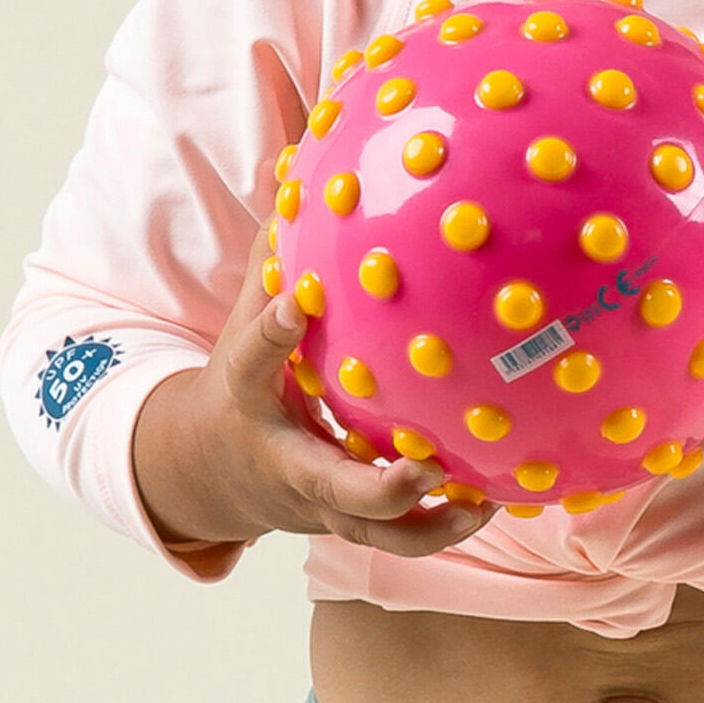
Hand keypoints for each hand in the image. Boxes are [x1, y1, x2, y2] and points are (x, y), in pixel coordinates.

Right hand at [136, 227, 498, 558]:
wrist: (206, 470)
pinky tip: (497, 496)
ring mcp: (319, 504)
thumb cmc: (242, 377)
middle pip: (328, 486)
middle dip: (375, 488)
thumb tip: (300, 164)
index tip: (296, 304)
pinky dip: (444, 526)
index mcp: (249, 399)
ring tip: (483, 503)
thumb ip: (274, 259)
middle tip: (424, 469)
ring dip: (428, 526)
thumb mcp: (239, 321)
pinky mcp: (347, 524)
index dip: (271, 334)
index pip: (251, 364)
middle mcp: (285, 461)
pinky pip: (399, 537)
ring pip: (374, 533)